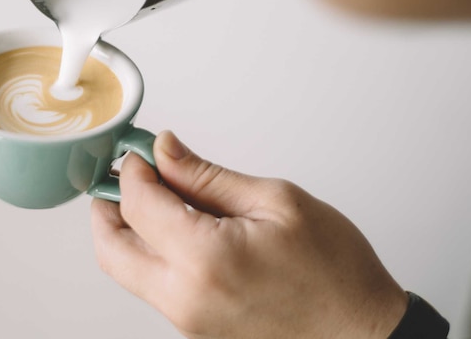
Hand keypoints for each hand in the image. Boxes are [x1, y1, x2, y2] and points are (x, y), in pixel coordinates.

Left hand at [91, 131, 408, 338]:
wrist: (362, 332)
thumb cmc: (335, 271)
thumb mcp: (275, 202)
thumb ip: (206, 177)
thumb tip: (164, 150)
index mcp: (206, 260)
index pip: (137, 204)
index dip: (133, 169)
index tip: (145, 151)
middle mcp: (186, 298)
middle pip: (111, 249)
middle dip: (108, 205)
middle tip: (130, 174)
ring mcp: (187, 321)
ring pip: (127, 270)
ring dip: (128, 230)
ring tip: (160, 197)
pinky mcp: (195, 329)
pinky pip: (154, 287)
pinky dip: (152, 253)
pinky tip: (180, 228)